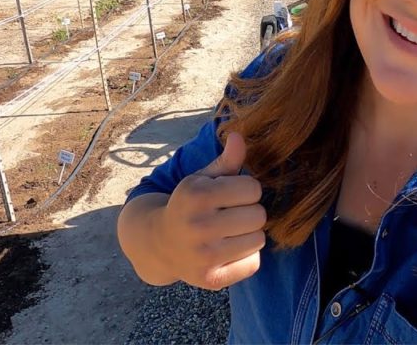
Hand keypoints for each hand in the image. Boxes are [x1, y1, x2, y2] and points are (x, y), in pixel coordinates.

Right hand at [157, 132, 266, 289]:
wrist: (157, 244)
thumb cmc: (187, 205)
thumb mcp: (201, 179)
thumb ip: (225, 161)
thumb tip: (240, 136)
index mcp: (196, 195)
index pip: (253, 188)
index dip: (247, 190)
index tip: (232, 195)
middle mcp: (198, 226)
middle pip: (259, 215)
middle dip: (250, 212)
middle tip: (233, 215)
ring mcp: (204, 255)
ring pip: (259, 240)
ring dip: (250, 235)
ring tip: (231, 232)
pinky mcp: (210, 279)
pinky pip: (253, 264)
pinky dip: (246, 257)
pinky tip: (228, 251)